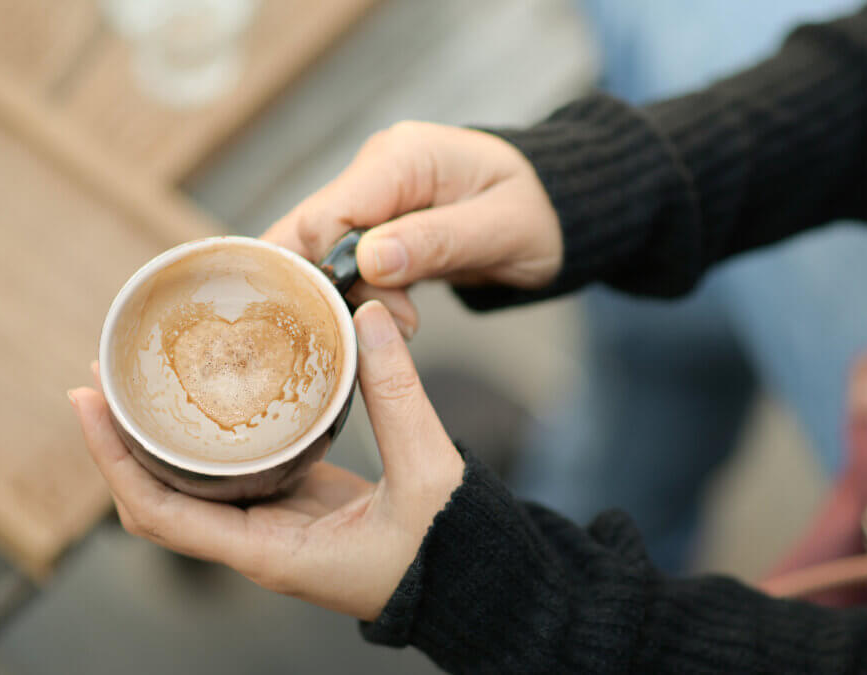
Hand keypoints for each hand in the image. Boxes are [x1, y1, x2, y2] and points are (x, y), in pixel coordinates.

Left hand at [69, 302, 464, 620]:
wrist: (473, 586)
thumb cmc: (451, 552)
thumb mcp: (428, 474)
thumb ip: (398, 395)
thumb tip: (366, 315)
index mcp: (272, 553)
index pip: (160, 514)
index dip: (113, 459)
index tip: (86, 400)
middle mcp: (259, 544)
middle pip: (158, 496)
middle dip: (122, 438)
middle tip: (105, 370)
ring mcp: (275, 525)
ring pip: (193, 484)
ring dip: (160, 436)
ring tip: (144, 374)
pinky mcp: (297, 506)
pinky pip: (235, 471)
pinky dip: (211, 435)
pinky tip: (213, 392)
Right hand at [261, 121, 562, 336]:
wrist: (556, 209)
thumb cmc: (539, 212)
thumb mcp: (501, 230)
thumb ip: (436, 242)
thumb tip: (368, 261)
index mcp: (402, 157)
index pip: (328, 216)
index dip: (334, 272)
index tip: (383, 314)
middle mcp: (376, 170)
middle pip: (310, 233)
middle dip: (333, 289)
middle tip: (384, 327)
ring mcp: (374, 198)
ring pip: (322, 253)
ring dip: (352, 298)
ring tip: (408, 322)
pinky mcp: (378, 226)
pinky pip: (345, 263)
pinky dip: (361, 296)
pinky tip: (394, 317)